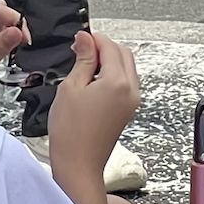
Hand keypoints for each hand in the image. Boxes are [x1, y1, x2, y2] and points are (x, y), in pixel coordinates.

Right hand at [47, 29, 140, 199]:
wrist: (78, 165)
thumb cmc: (71, 133)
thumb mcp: (70, 88)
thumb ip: (82, 59)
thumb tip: (85, 39)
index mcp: (118, 82)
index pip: (110, 47)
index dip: (94, 39)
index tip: (79, 39)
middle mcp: (131, 90)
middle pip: (123, 54)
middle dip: (103, 48)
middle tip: (80, 51)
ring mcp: (132, 101)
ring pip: (126, 67)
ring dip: (108, 61)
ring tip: (83, 69)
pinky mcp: (129, 109)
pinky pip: (125, 82)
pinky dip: (111, 76)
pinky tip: (92, 83)